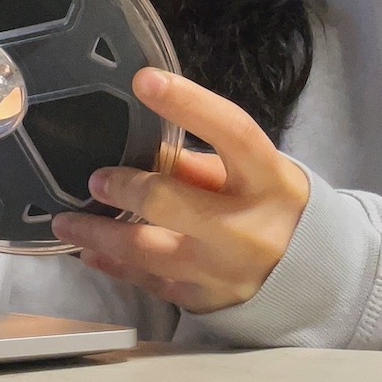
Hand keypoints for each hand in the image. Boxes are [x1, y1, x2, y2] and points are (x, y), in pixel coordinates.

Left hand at [52, 68, 308, 313]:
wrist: (315, 277)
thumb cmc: (273, 205)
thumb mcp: (256, 173)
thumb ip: (203, 162)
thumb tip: (145, 149)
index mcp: (267, 179)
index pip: (230, 132)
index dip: (188, 103)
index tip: (144, 79)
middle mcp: (247, 228)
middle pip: (172, 203)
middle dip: (127, 189)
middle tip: (95, 179)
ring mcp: (223, 271)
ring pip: (149, 253)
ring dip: (101, 236)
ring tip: (67, 221)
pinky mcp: (204, 301)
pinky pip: (149, 283)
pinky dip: (115, 267)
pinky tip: (89, 253)